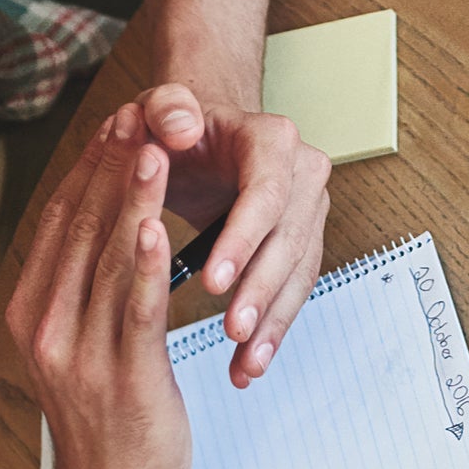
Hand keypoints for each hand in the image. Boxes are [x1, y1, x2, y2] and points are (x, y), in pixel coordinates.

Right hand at [2, 113, 189, 468]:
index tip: (112, 122)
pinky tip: (161, 224)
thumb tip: (91, 224)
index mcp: (30, 314)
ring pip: (111, 259)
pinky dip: (149, 264)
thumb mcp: (74, 343)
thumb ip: (77, 288)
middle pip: (81, 229)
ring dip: (134, 198)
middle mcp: (47, 327)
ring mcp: (82, 353)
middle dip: (111, 167)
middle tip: (135, 111)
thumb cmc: (103, 419)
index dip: (86, 167)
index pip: (58, 223)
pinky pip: (137, 309)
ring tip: (151, 145)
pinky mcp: (125, 375)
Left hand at [134, 83, 331, 387]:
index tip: (212, 282)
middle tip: (232, 331)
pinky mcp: (300, 243)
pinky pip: (293, 290)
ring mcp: (307, 210)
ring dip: (273, 321)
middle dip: (261, 290)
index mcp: (272, 140)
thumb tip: (180, 126)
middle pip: (289, 239)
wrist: (200, 138)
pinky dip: (272, 328)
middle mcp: (303, 172)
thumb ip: (165, 106)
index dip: (243, 239)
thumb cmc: (176, 124)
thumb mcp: (161, 106)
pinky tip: (250, 362)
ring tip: (245, 363)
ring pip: (298, 272)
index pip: (265, 193)